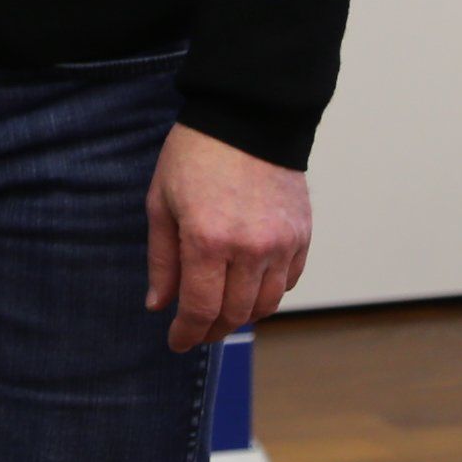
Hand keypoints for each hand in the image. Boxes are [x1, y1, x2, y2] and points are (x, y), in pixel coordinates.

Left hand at [146, 124, 311, 352]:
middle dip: (212, 329)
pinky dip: (268, 293)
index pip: (201, 308)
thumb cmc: (194, 156)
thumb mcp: (161, 203)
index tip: (176, 342)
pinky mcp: (303, 236)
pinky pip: (288, 282)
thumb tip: (159, 305)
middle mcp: (250, 248)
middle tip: (196, 331)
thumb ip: (162, 259)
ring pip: (266, 303)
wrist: (247, 119)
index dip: (187, 332)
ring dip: (242, 316)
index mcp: (208, 239)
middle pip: (236, 313)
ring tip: (221, 312)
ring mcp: (282, 244)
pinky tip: (248, 287)